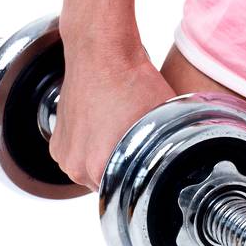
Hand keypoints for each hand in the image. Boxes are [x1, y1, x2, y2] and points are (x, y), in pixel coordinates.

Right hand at [49, 42, 174, 190]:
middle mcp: (77, 166)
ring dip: (104, 160)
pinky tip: (104, 127)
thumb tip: (188, 160)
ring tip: (119, 134)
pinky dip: (89, 147)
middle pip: (106, 185)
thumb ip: (171, 147)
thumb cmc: (132, 80)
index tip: (147, 171)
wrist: (101, 51)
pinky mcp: (57, 140)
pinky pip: (77, 155)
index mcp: (100, 166)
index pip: (125, 194)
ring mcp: (64, 154)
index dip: (140, 182)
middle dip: (122, 171)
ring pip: (90, 171)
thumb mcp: (165, 119)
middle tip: (137, 149)